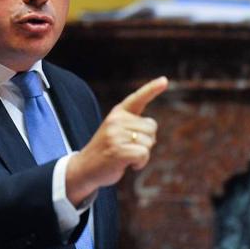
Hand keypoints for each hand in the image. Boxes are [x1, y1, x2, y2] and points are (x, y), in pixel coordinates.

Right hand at [66, 76, 168, 205]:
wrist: (84, 168)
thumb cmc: (107, 150)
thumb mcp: (116, 131)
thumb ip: (133, 126)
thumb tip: (151, 131)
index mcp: (117, 113)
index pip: (138, 98)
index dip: (152, 89)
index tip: (165, 80)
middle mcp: (116, 120)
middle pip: (152, 127)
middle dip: (147, 140)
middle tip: (129, 148)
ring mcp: (116, 135)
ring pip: (149, 142)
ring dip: (143, 154)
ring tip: (126, 156)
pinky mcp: (118, 151)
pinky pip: (144, 154)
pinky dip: (141, 162)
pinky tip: (129, 165)